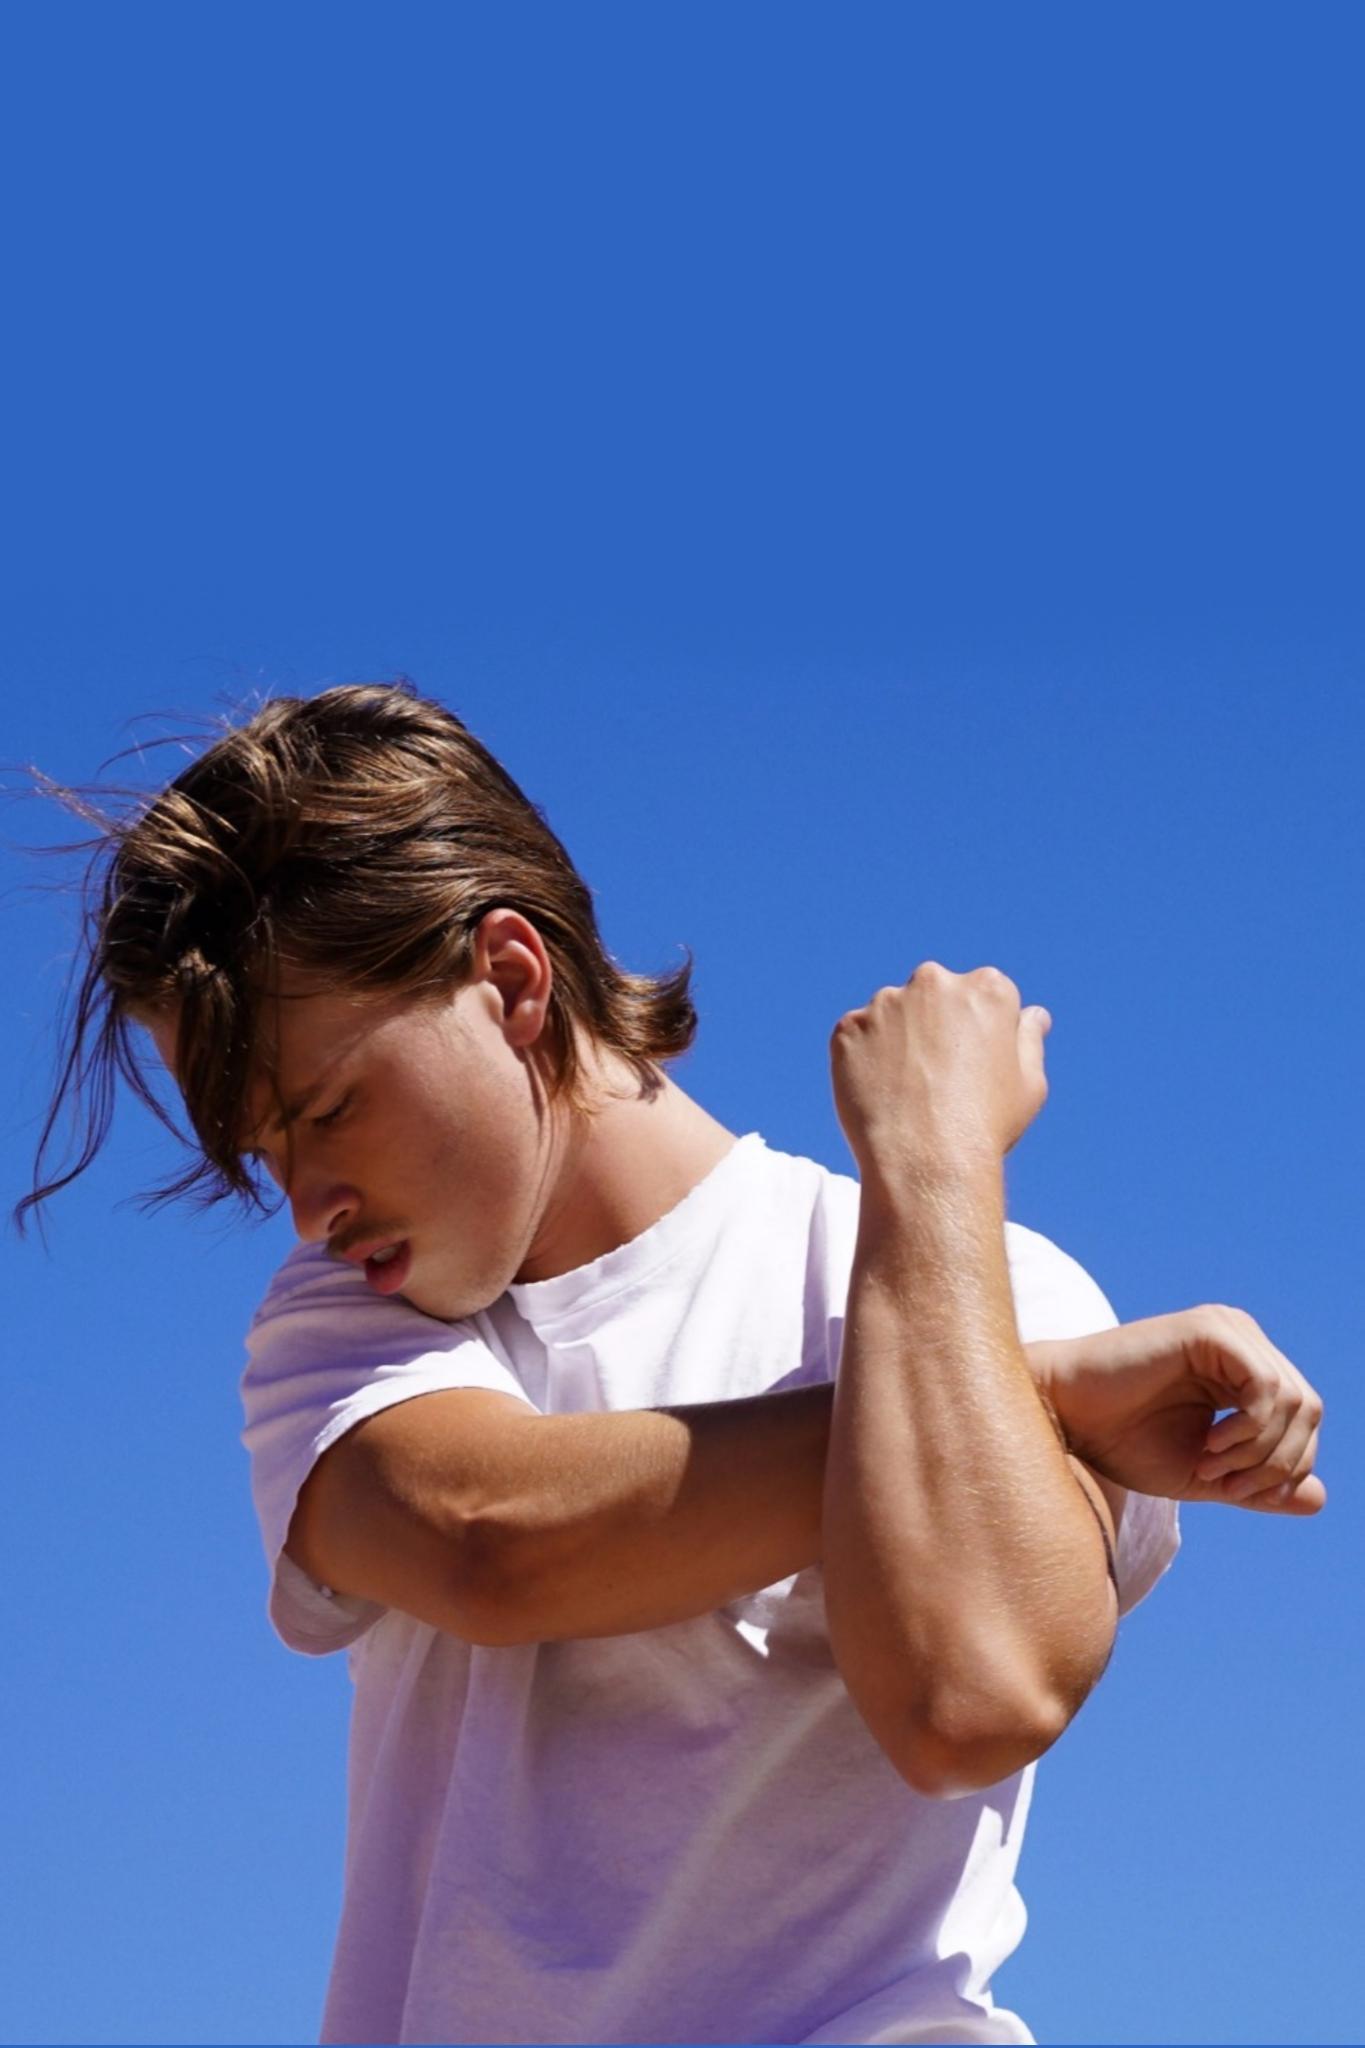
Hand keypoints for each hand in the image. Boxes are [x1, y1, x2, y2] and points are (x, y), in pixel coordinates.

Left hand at [830, 962, 1051, 1185]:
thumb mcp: (1029, 1084)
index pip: (982, 996)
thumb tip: (1032, 1015)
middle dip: (934, 1026)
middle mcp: (934, 982)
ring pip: (892, 1016)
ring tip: (907, 1093)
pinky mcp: (849, 1028)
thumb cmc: (986, 1126)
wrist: (926, 1160)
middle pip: (934, 996)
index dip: (978, 1034)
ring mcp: (886, 1003)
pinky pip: (856, 1038)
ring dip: (896, 1041)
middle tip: (937, 1079)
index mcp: (987, 988)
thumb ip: (1029, 1040)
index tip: (973, 1067)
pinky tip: (880, 1095)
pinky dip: (863, 1061)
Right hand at [1040, 1305, 1324, 1513]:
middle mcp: (1243, 1342)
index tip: (1233, 1494)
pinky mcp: (1209, 1329)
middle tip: (1225, 1486)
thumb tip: (1320, 1498)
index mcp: (1244, 1371)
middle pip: (1309, 1410)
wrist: (1066, 1417)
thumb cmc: (1122, 1442)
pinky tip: (1209, 1446)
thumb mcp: (1204, 1476)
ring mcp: (1228, 1330)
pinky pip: (1267, 1386)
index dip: (1284, 1468)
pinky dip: (1249, 1429)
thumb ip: (1259, 1485)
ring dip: (1259, 1451)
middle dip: (1276, 1463)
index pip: (1305, 1421)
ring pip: (1294, 1400)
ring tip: (1210, 1466)